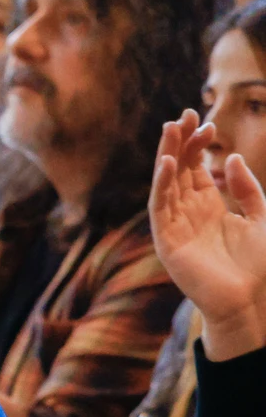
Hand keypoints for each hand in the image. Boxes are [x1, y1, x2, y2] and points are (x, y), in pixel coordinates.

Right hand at [151, 109, 265, 360]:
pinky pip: (160, 208)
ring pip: (167, 184)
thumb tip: (232, 158)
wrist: (247, 301)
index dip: (198, 146)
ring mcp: (175, 227)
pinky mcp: (168, 241)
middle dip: (180, 143)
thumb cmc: (256, 266)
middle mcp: (188, 214)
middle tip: (183, 115)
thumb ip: (247, 189)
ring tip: (171, 130)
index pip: (196, 170)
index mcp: (209, 208)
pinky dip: (161, 185)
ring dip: (167, 156)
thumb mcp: (261, 217)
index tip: (206, 123)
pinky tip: (166, 164)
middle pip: (179, 171)